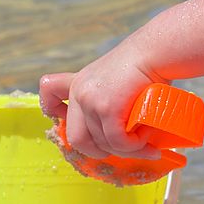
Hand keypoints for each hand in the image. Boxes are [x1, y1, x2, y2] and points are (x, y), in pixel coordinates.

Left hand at [39, 45, 163, 159]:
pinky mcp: (107, 108)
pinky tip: (147, 136)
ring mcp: (90, 101)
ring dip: (127, 149)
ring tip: (145, 138)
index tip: (69, 117)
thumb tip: (119, 135)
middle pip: (76, 139)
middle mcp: (79, 92)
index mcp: (79, 82)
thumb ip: (107, 100)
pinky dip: (135, 146)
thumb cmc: (144, 66)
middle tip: (123, 148)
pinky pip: (117, 142)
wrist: (155, 52)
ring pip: (102, 144)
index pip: (48, 92)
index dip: (54, 110)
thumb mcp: (117, 81)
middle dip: (99, 151)